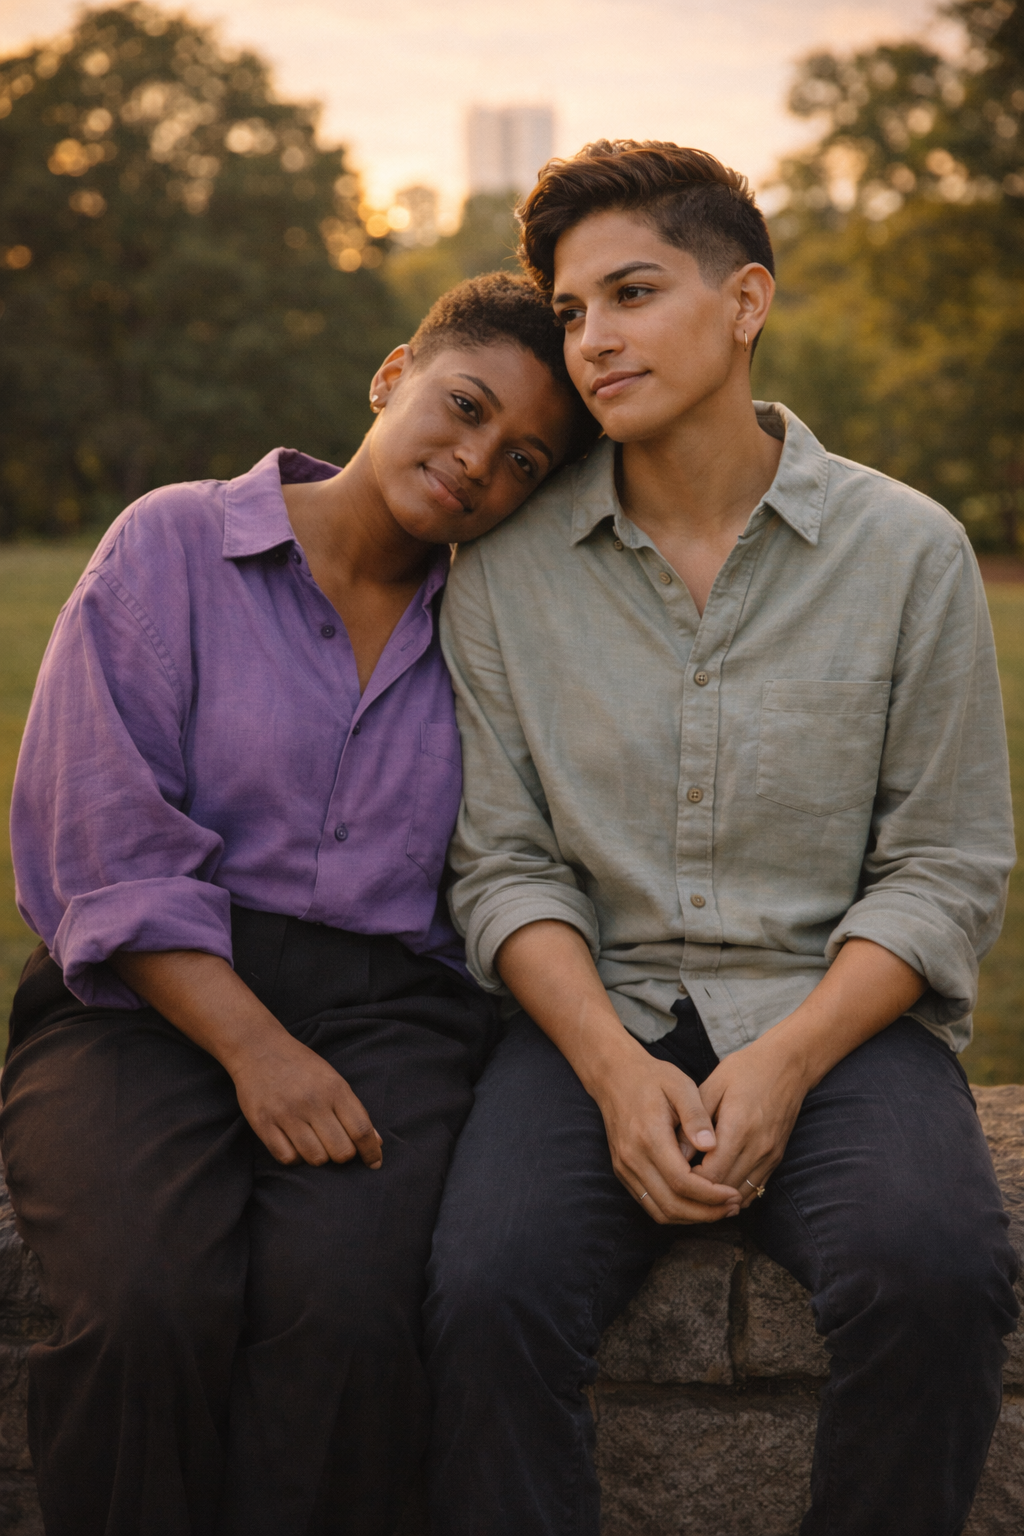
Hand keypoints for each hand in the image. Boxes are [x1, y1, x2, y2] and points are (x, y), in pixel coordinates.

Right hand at [231, 1031, 383, 1168]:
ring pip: (316, 1158)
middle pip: (341, 1151)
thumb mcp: (333, 1079)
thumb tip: (376, 1142)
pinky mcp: (263, 1124)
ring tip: (315, 1144)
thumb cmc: (301, 1065)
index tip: (374, 1164)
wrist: (258, 1047)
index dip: (371, 1152)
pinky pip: (287, 1158)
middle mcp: (312, 1102)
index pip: (361, 1130)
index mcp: (334, 1088)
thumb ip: (354, 1110)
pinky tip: (296, 1145)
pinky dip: (296, 1158)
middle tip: (337, 1147)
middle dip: (344, 1156)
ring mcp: (286, 1113)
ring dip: (320, 1157)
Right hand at [592, 1050, 741, 1224]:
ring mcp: (625, 1168)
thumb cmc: (652, 1078)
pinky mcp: (623, 1172)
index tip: (733, 1194)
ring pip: (659, 1211)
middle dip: (706, 1213)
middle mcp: (633, 1158)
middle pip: (671, 1204)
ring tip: (719, 1210)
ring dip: (691, 1218)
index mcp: (649, 1136)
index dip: (710, 1195)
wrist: (614, 1076)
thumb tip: (712, 1146)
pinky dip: (675, 1211)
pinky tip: (697, 1204)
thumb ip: (696, 1116)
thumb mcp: (680, 1085)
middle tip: (733, 1208)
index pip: (682, 1182)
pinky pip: (649, 1204)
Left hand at [693, 1035, 807, 1204]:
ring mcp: (770, 1155)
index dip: (689, 1180)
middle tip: (678, 1184)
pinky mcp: (777, 1158)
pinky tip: (717, 1186)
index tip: (672, 1172)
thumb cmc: (745, 1070)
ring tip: (695, 1189)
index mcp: (739, 1127)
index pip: (712, 1174)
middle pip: (725, 1189)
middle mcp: (758, 1147)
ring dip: (718, 1198)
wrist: (787, 1065)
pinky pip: (755, 1189)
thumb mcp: (713, 1085)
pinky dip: (734, 1193)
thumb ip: (694, 1120)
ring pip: (741, 1195)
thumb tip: (676, 1153)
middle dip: (701, 1193)